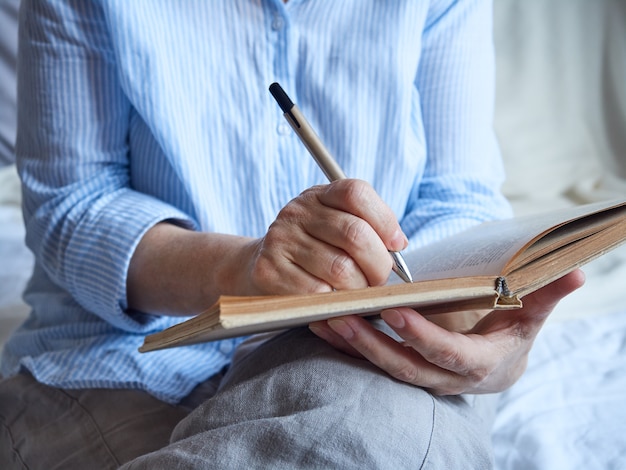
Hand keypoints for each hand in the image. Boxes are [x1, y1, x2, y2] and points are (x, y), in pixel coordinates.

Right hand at [128, 179, 406, 315]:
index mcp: (318, 196)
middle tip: (379, 281)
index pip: (356, 193)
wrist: (256, 268)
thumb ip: (368, 228)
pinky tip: (334, 304)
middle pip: (355, 234)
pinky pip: (317, 294)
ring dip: (359, 290)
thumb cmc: (311, 252)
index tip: (396, 245)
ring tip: (358, 294)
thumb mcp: (334, 228)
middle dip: (379, 265)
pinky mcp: (268, 272)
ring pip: (341, 270)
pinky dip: (334, 304)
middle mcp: (296, 212)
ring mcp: (279, 240)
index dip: (385, 220)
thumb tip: (398, 244)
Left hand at [309, 270, 584, 393]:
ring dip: (350, 344)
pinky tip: (322, 323)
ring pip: (381, 366)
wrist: (495, 365)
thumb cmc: (513, 334)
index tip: (394, 310)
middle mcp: (446, 377)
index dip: (421, 334)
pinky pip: (370, 361)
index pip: (447, 353)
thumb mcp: (531, 317)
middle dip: (372, 342)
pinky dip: (345, 344)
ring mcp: (422, 377)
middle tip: (342, 314)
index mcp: (479, 364)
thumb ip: (547, 294)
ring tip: (324, 317)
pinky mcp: (403, 369)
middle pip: (405, 365)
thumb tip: (574, 270)